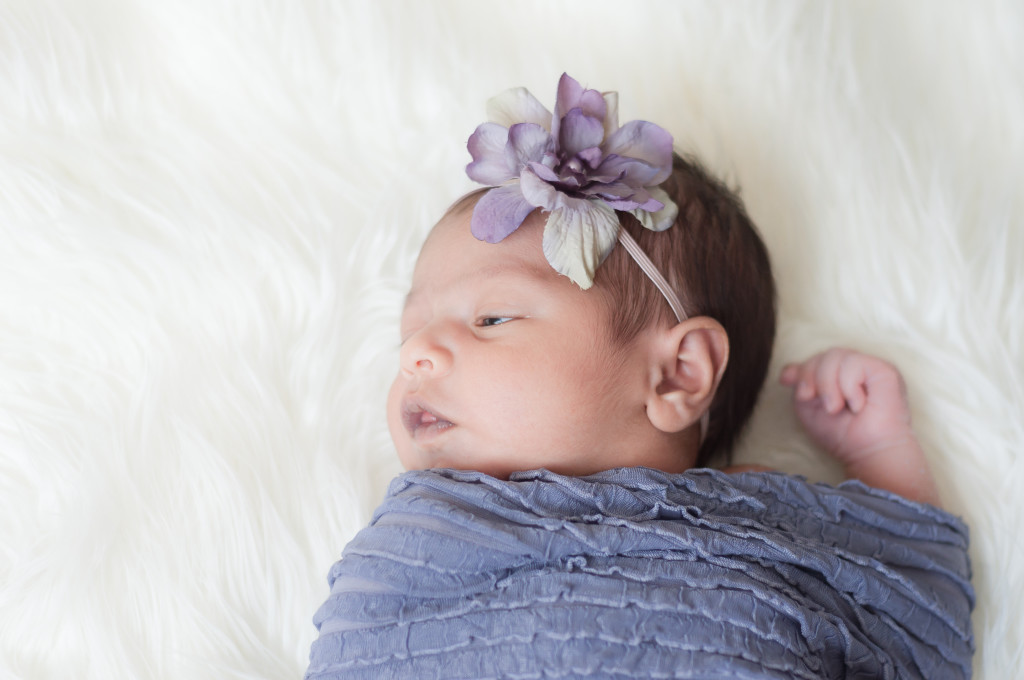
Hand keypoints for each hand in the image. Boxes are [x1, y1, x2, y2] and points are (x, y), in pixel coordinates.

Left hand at [779, 348, 914, 466]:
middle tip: (824, 407)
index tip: (803, 396)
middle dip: (812, 380)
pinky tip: (858, 404)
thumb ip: (800, 386)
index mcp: (836, 376)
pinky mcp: (884, 369)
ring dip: (829, 386)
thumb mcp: (809, 409)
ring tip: (837, 408)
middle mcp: (851, 369)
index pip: (812, 360)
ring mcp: (867, 367)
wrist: (868, 451)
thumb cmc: (841, 435)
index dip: (801, 372)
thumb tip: (786, 374)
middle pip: (820, 356)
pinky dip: (848, 386)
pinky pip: (853, 363)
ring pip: (834, 355)